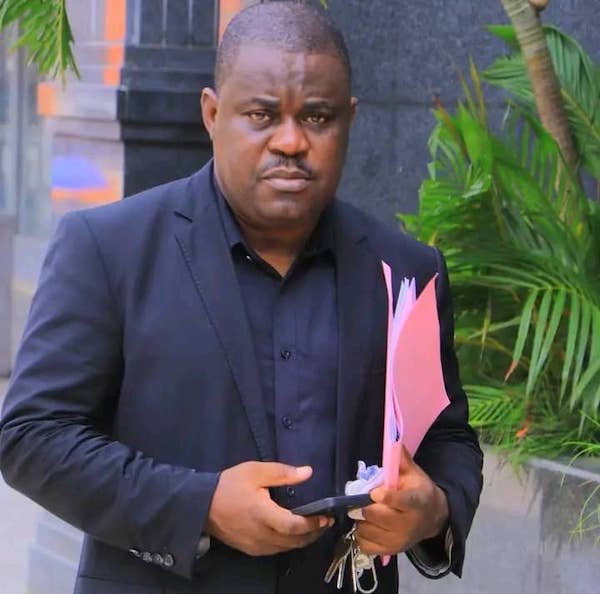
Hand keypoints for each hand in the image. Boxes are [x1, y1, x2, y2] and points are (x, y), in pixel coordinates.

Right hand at [205, 461, 332, 555]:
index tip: (326, 516)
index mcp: (263, 514)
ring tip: (314, 528)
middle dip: (313, 534)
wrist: (201, 504)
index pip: (294, 526)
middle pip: (294, 541)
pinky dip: (288, 544)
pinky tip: (293, 534)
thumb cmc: (229, 485)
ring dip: (302, 540)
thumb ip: (283, 473)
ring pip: (286, 548)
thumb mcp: (255, 471)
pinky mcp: (250, 549)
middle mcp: (261, 534)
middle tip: (325, 523)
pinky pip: (275, 550)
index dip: (313, 524)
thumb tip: (308, 472)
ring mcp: (255, 545)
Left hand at [355, 446, 447, 555]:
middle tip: (361, 498)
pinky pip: (365, 544)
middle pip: (375, 515)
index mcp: (415, 502)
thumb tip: (392, 439)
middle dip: (363, 504)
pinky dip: (361, 534)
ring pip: (366, 529)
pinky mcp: (390, 552)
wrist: (432, 518)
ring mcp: (398, 541)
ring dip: (360, 519)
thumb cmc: (418, 492)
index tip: (374, 492)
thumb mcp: (414, 473)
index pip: (399, 501)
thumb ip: (400, 459)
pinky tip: (367, 525)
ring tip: (366, 511)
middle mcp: (407, 524)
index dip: (384, 497)